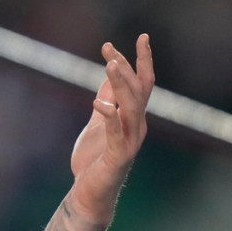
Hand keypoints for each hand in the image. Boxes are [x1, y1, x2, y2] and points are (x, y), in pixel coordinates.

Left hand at [69, 34, 154, 222]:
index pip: (141, 83)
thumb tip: (108, 79)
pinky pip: (115, 134)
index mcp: (132, 116)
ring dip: (121, 85)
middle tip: (109, 48)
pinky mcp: (117, 156)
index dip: (137, 61)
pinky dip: (109, 118)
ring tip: (109, 65)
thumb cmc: (94, 158)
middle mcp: (136, 126)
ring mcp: (129, 141)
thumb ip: (106, 102)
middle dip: (125, 67)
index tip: (131, 38)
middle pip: (138, 91)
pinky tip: (98, 105)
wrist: (90, 192)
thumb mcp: (98, 122)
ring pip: (131, 108)